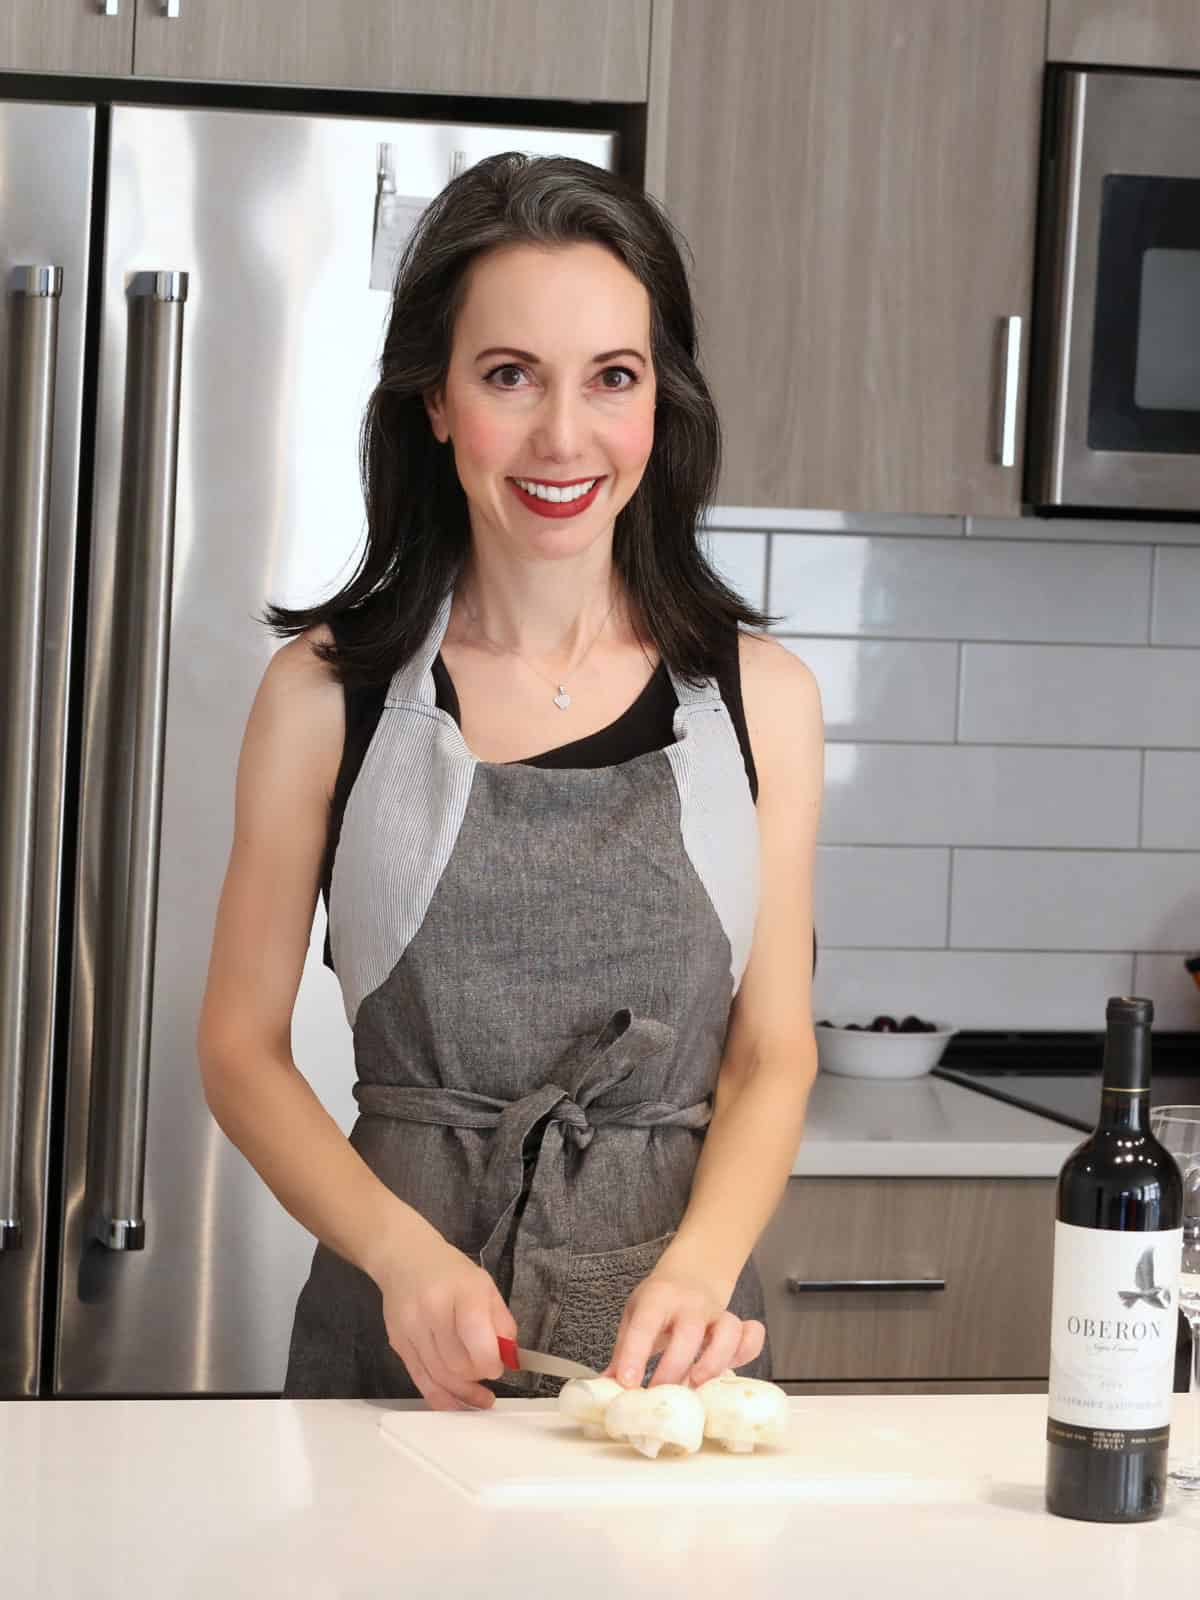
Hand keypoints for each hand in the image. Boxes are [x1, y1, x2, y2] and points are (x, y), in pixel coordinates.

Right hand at [373, 1232, 517, 1410]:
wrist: (404, 1258)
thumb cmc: (450, 1272)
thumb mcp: (485, 1286)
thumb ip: (501, 1323)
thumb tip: (510, 1359)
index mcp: (462, 1291)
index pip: (476, 1337)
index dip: (490, 1361)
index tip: (497, 1366)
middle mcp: (432, 1309)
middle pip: (456, 1363)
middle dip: (477, 1375)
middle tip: (487, 1372)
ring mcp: (411, 1328)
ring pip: (439, 1377)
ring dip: (462, 1392)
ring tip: (479, 1396)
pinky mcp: (398, 1343)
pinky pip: (420, 1381)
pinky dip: (441, 1398)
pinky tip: (457, 1403)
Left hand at [597, 1253, 764, 1390]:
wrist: (692, 1273)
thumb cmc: (660, 1301)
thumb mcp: (635, 1315)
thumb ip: (623, 1351)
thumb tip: (605, 1387)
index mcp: (658, 1298)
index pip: (645, 1324)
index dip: (635, 1354)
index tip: (626, 1383)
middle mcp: (690, 1303)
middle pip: (688, 1332)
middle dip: (673, 1368)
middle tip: (658, 1395)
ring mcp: (717, 1312)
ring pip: (727, 1331)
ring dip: (713, 1362)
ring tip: (695, 1384)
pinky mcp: (736, 1323)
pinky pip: (752, 1335)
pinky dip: (746, 1352)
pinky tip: (729, 1370)